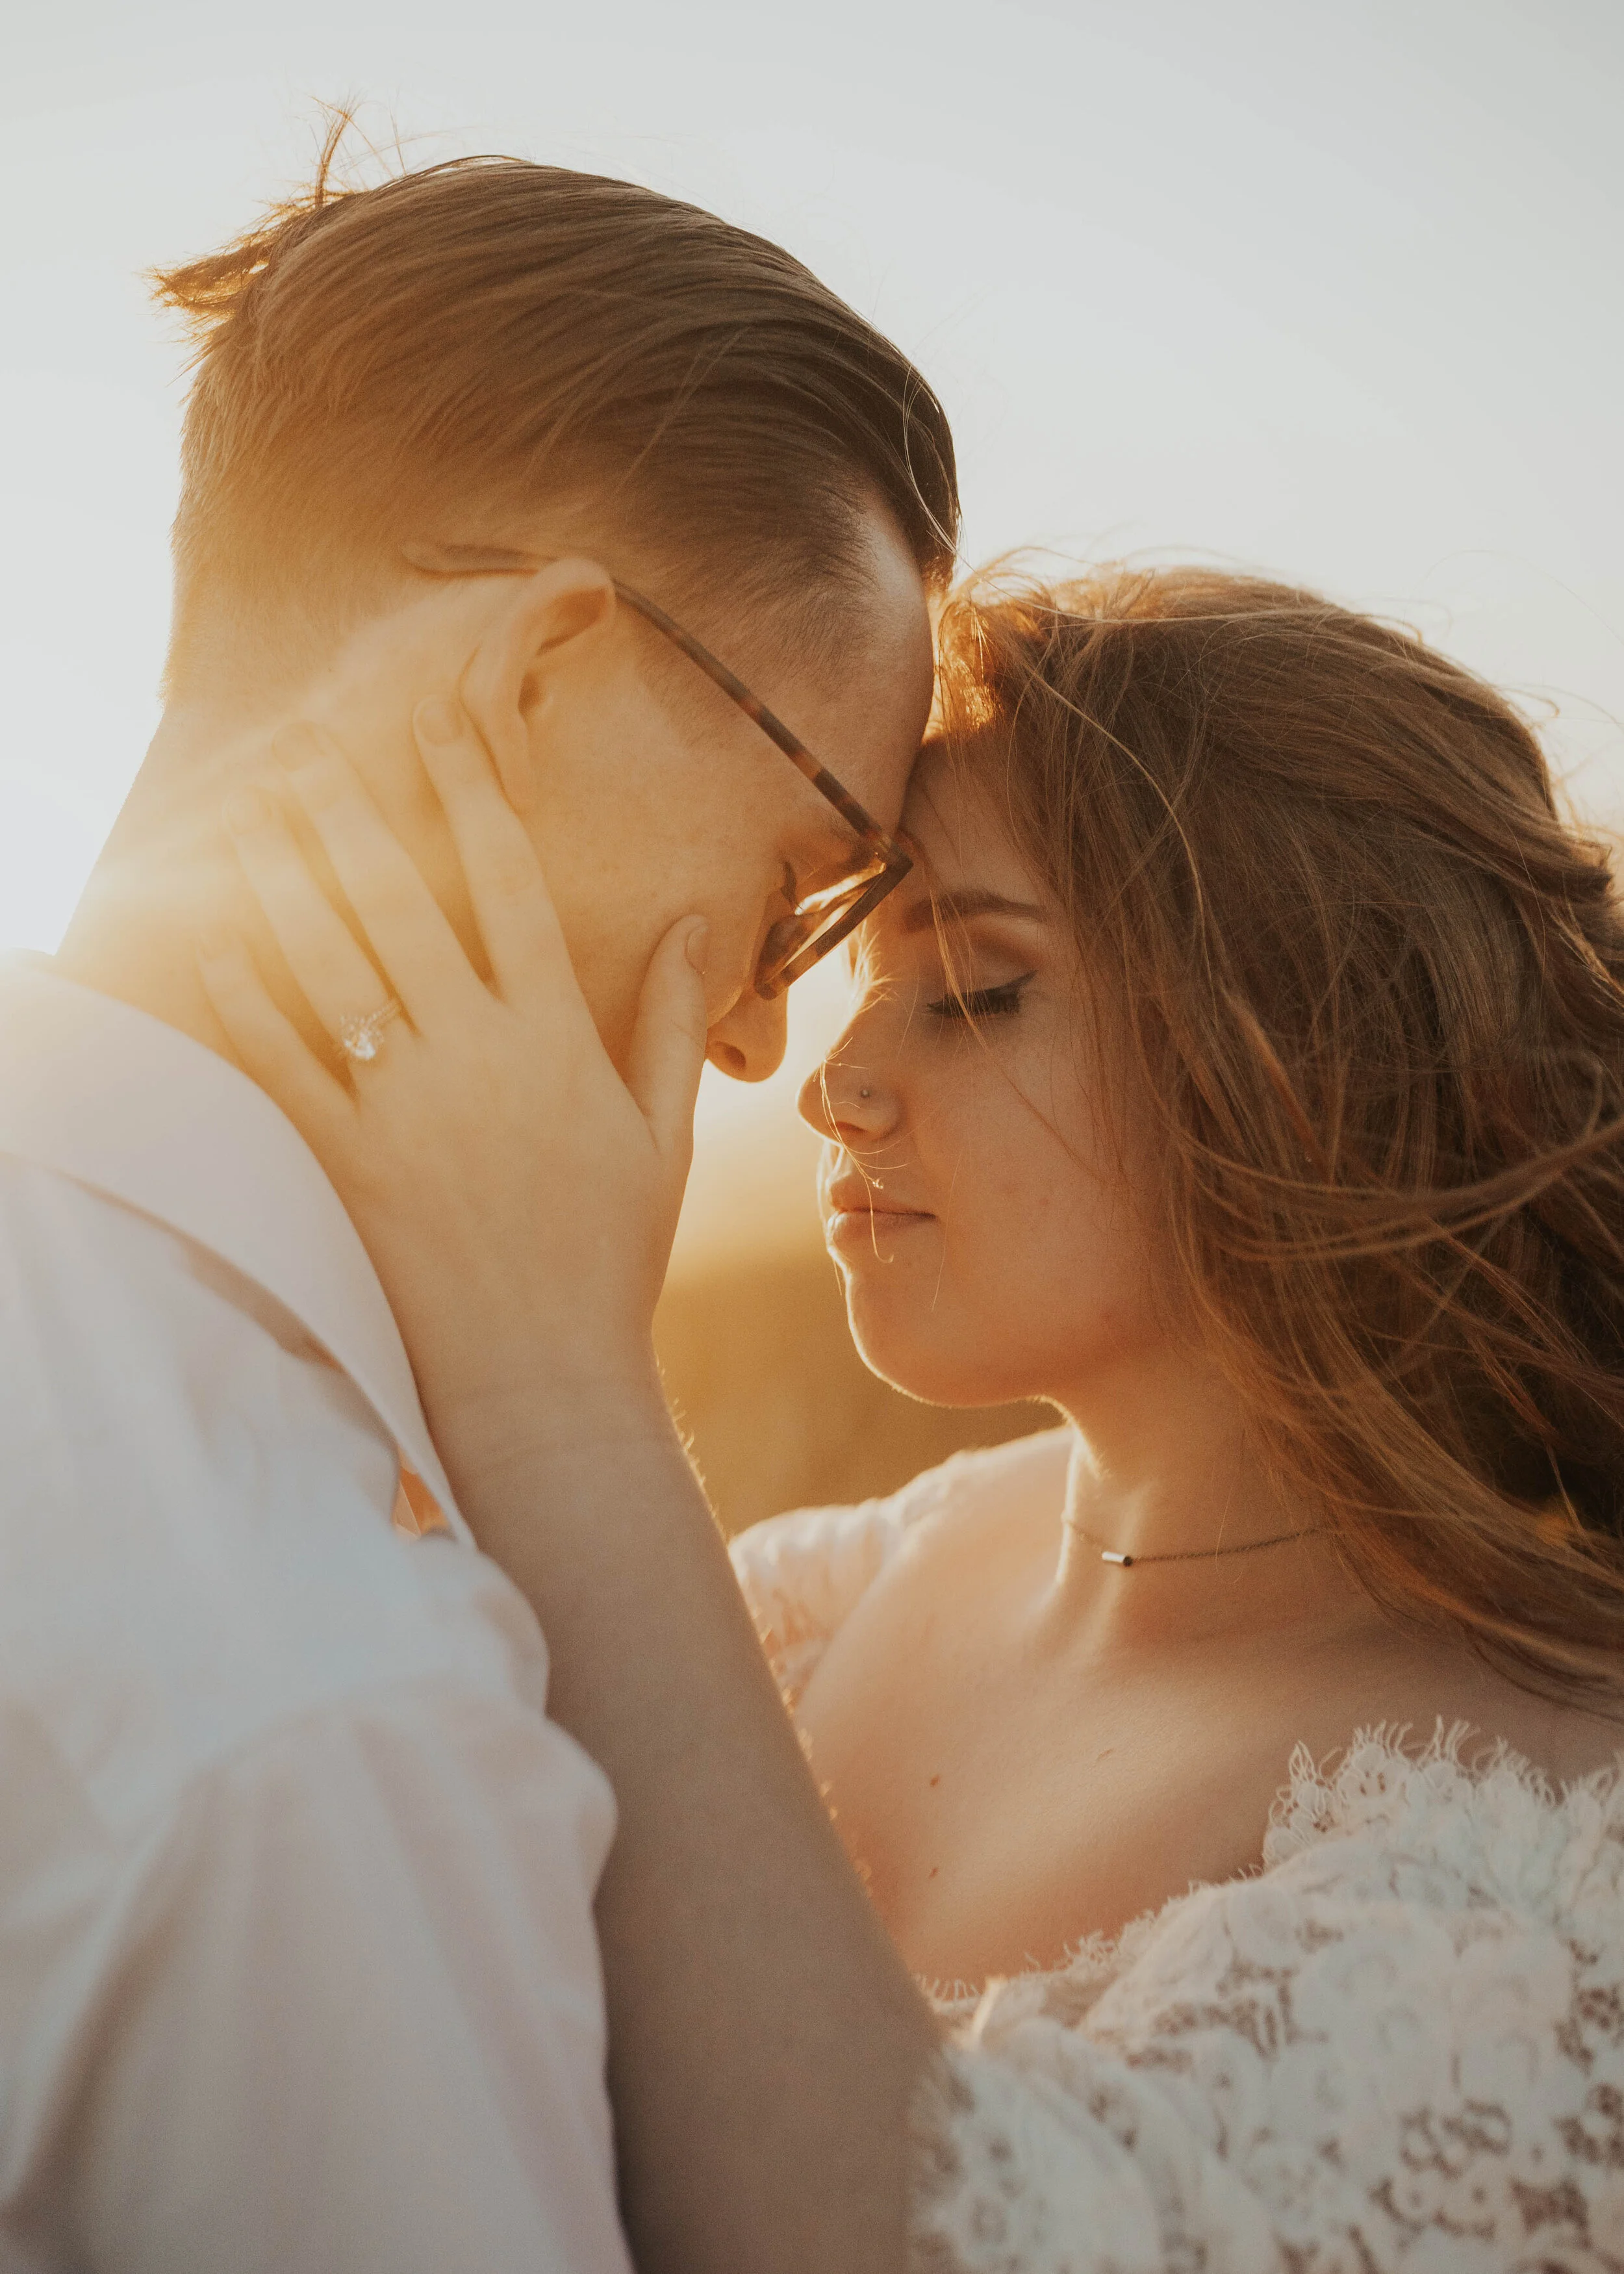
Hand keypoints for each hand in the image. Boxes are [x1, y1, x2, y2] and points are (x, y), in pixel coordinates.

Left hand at [198, 697, 709, 1453]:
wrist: (543, 1378)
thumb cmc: (612, 1255)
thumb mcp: (663, 1132)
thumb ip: (676, 1018)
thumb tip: (698, 918)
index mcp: (556, 1036)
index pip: (508, 882)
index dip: (470, 792)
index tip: (438, 723)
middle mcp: (476, 1054)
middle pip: (399, 902)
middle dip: (350, 813)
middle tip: (310, 747)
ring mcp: (404, 1107)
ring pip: (329, 965)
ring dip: (285, 879)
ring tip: (254, 813)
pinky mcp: (346, 1162)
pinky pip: (282, 1063)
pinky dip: (244, 998)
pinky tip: (216, 939)